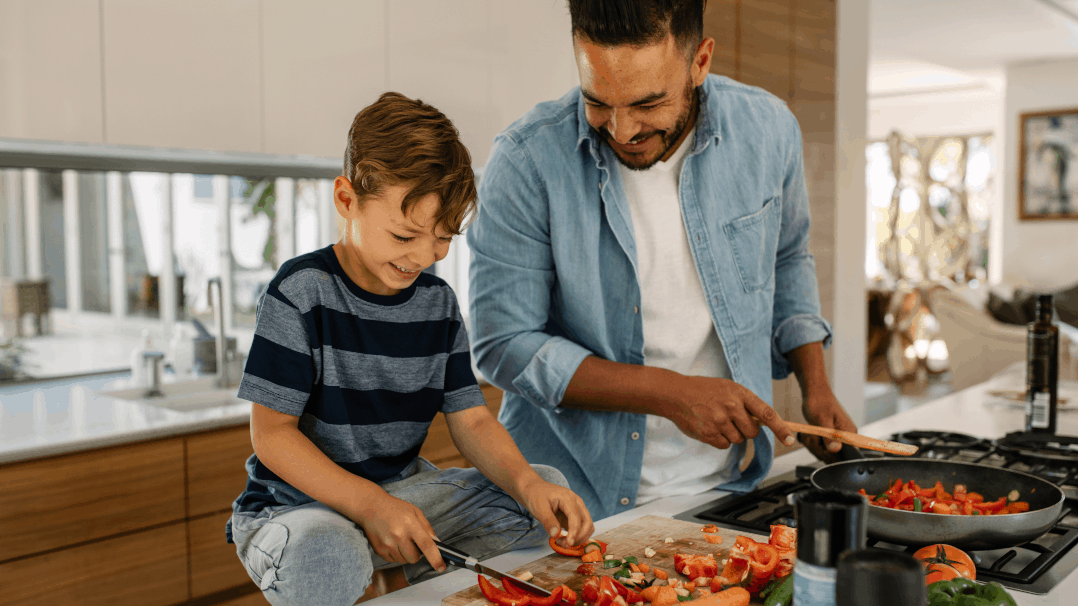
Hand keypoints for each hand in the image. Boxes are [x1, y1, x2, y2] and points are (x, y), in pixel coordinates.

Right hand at [350, 491, 445, 572]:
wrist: (370, 507)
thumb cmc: (395, 508)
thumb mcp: (414, 511)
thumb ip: (427, 527)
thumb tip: (437, 543)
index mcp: (410, 523)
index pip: (426, 544)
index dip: (435, 558)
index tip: (441, 567)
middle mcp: (398, 535)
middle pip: (414, 558)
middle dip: (417, 554)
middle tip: (412, 541)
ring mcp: (387, 543)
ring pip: (404, 561)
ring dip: (406, 554)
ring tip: (400, 539)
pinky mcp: (379, 550)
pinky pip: (393, 560)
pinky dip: (396, 554)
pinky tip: (392, 541)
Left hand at [516, 476, 594, 548]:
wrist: (536, 490)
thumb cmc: (537, 496)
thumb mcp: (539, 507)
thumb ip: (548, 521)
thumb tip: (556, 534)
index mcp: (568, 498)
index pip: (576, 517)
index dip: (574, 532)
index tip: (568, 543)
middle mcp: (577, 503)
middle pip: (587, 522)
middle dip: (579, 537)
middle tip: (564, 545)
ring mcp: (577, 509)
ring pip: (587, 527)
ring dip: (579, 538)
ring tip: (562, 543)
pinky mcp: (575, 516)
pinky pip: (582, 528)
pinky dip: (577, 537)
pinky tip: (564, 540)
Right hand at [665, 376, 795, 449]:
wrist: (676, 394)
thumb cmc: (703, 390)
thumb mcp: (727, 388)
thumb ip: (745, 403)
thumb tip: (763, 422)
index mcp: (739, 393)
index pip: (767, 413)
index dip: (781, 428)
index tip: (790, 440)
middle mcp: (731, 407)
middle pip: (752, 432)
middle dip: (746, 430)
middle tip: (732, 420)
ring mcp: (719, 421)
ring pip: (738, 440)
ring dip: (730, 434)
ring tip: (716, 420)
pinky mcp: (709, 433)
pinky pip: (724, 445)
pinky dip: (719, 439)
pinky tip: (709, 426)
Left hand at [800, 389, 857, 462]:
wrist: (815, 393)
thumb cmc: (819, 402)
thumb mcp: (822, 420)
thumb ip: (829, 436)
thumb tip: (836, 450)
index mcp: (849, 433)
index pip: (846, 455)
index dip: (831, 454)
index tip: (820, 444)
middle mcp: (846, 437)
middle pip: (833, 456)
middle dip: (818, 448)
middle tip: (813, 435)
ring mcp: (838, 438)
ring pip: (825, 453)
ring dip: (814, 445)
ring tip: (811, 432)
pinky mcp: (831, 438)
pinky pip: (821, 449)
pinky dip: (813, 443)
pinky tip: (810, 434)